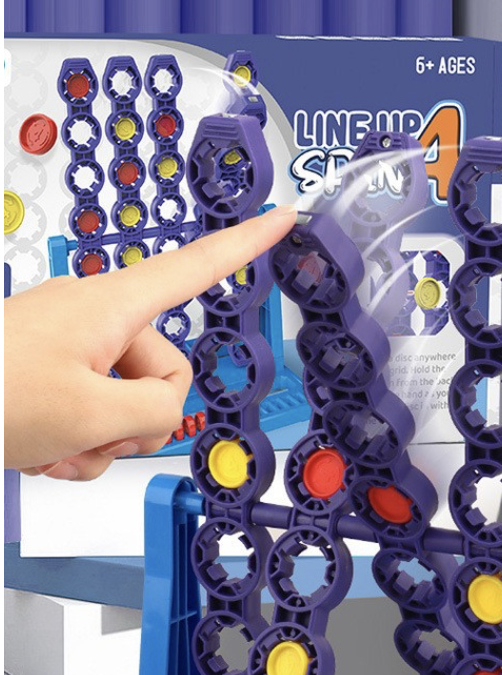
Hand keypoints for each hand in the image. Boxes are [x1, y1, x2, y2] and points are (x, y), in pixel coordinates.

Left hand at [3, 204, 295, 479]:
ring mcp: (68, 345)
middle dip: (138, 421)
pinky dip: (75, 443)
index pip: (197, 267)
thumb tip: (166, 409)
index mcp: (112, 307)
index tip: (280, 218)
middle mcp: (93, 317)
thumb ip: (157, 412)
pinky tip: (45, 454)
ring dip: (100, 441)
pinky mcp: (47, 369)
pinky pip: (90, 410)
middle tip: (97, 439)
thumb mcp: (93, 417)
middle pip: (162, 371)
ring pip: (125, 401)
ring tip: (58, 450)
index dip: (245, 246)